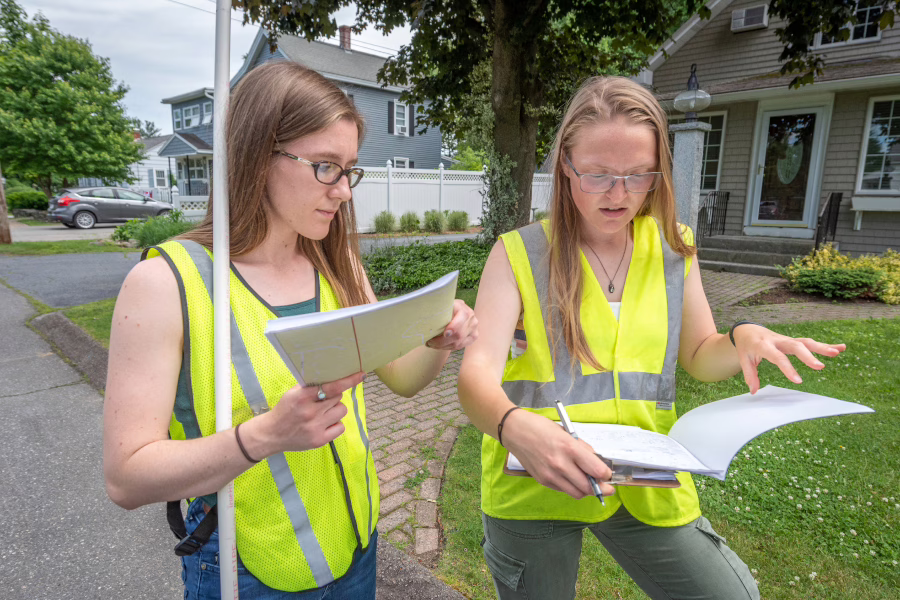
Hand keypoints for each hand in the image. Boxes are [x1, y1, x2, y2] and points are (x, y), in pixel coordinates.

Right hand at [249, 372, 364, 455]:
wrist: (271, 434)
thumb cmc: (285, 410)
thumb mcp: (293, 393)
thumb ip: (312, 385)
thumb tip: (335, 376)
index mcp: (302, 397)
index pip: (332, 387)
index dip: (348, 380)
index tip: (361, 375)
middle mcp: (310, 412)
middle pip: (338, 397)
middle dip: (334, 396)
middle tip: (323, 400)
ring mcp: (315, 428)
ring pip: (341, 411)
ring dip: (335, 409)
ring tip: (323, 412)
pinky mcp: (319, 440)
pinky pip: (341, 427)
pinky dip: (335, 424)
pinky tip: (324, 424)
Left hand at [426, 299, 477, 350]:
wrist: (459, 310)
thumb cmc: (448, 308)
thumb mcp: (445, 305)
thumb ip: (440, 309)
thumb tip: (427, 316)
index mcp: (465, 311)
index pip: (463, 318)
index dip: (454, 327)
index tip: (445, 334)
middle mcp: (472, 321)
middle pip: (458, 335)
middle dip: (442, 341)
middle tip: (429, 342)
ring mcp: (474, 330)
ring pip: (458, 344)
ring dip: (442, 346)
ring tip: (431, 344)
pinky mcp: (472, 338)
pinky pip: (459, 347)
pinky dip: (447, 348)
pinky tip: (439, 346)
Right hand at [501, 409, 615, 499]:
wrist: (514, 431)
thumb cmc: (541, 427)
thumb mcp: (567, 433)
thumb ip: (583, 449)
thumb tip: (597, 462)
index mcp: (570, 448)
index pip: (597, 471)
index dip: (607, 475)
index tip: (608, 474)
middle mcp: (560, 465)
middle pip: (589, 488)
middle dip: (601, 488)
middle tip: (605, 485)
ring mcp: (550, 475)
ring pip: (577, 493)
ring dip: (586, 491)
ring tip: (588, 483)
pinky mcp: (542, 481)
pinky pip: (563, 490)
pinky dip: (571, 487)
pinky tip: (571, 478)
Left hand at [732, 324, 845, 393]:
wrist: (748, 330)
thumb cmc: (747, 346)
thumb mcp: (744, 359)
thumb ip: (750, 375)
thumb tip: (754, 391)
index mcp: (763, 345)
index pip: (777, 357)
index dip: (788, 368)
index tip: (798, 381)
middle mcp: (778, 340)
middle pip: (795, 346)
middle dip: (808, 356)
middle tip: (820, 367)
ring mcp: (787, 339)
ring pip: (806, 342)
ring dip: (822, 347)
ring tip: (837, 352)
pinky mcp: (794, 340)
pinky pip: (810, 342)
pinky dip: (826, 344)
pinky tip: (841, 348)